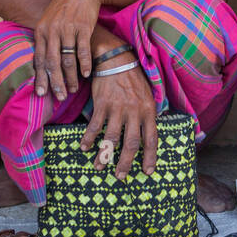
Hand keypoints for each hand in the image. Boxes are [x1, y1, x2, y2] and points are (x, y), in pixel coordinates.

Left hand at [33, 0, 104, 99]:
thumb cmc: (65, 7)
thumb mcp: (48, 20)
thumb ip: (44, 38)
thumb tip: (39, 60)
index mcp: (41, 30)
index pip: (38, 59)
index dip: (40, 78)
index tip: (41, 93)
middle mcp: (52, 31)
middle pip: (52, 63)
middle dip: (55, 82)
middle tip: (59, 97)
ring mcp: (68, 29)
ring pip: (67, 59)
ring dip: (70, 77)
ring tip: (73, 89)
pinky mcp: (83, 27)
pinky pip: (83, 50)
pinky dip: (84, 64)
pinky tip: (86, 74)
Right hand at [80, 64, 157, 179]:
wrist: (116, 59)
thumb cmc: (133, 79)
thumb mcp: (148, 95)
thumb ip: (148, 114)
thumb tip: (149, 134)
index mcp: (148, 110)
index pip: (151, 138)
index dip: (150, 157)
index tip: (147, 172)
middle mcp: (134, 111)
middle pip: (132, 143)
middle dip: (126, 163)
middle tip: (120, 177)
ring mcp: (118, 108)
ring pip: (112, 138)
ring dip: (105, 155)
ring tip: (99, 167)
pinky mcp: (102, 104)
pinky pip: (95, 125)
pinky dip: (89, 138)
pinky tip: (84, 147)